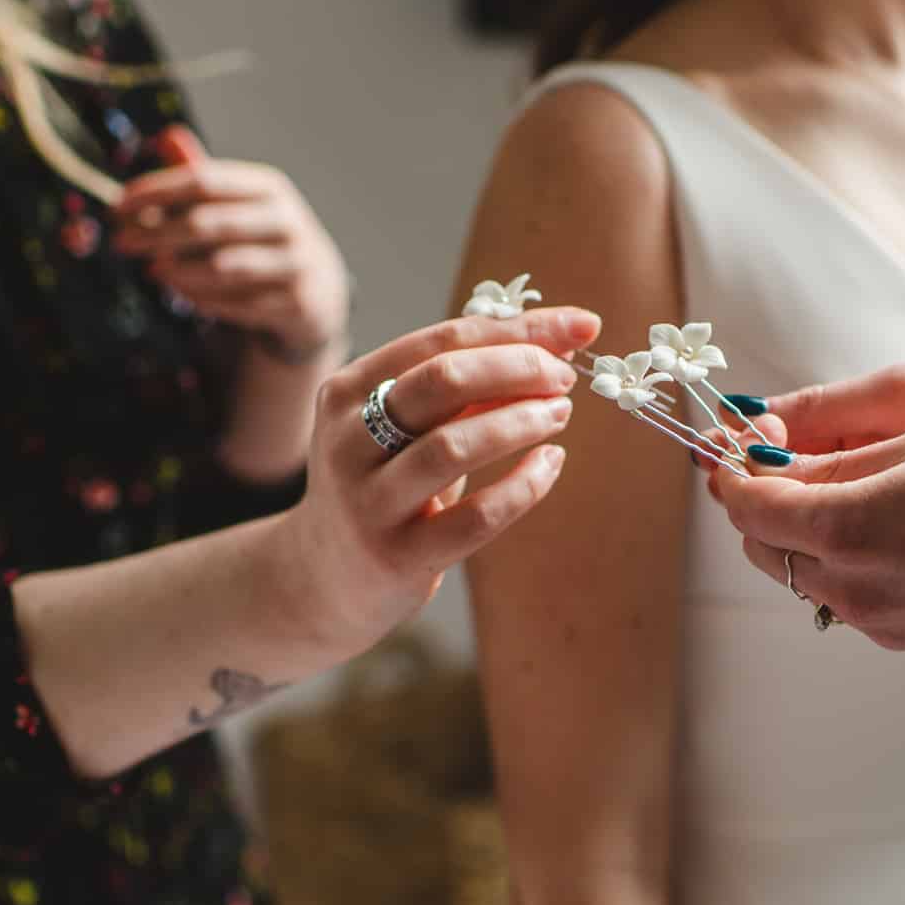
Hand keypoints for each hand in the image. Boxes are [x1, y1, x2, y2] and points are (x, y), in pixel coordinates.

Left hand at [112, 142, 350, 360]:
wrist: (321, 287)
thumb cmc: (264, 237)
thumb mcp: (241, 201)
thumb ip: (204, 174)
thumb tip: (167, 135)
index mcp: (268, 187)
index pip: (203, 180)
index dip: (156, 191)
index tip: (117, 206)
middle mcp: (286, 221)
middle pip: (209, 223)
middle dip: (157, 233)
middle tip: (120, 243)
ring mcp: (295, 264)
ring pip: (223, 267)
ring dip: (180, 270)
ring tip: (151, 270)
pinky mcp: (296, 304)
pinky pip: (239, 305)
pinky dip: (204, 300)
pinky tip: (181, 294)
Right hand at [267, 307, 600, 660]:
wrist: (325, 577)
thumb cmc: (384, 485)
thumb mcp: (405, 427)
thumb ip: (465, 386)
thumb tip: (555, 339)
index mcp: (348, 390)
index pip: (441, 340)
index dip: (519, 329)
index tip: (579, 327)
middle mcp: (348, 440)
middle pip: (444, 381)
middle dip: (519, 368)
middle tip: (564, 377)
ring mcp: (369, 501)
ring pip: (454, 447)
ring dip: (521, 422)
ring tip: (559, 413)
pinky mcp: (398, 556)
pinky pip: (476, 517)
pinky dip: (525, 486)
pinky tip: (550, 464)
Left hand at [708, 425, 904, 650]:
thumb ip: (834, 462)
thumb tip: (770, 467)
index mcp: (847, 529)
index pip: (748, 506)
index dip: (736, 473)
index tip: (740, 449)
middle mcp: (853, 588)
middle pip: (766, 549)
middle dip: (765, 507)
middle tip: (790, 466)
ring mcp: (881, 623)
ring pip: (808, 579)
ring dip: (809, 539)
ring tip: (854, 495)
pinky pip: (853, 601)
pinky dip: (851, 566)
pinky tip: (898, 535)